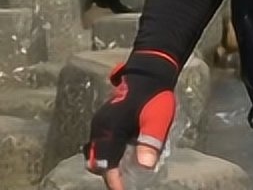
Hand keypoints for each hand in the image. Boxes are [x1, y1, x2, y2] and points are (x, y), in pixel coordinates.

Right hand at [83, 51, 180, 188]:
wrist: (148, 74)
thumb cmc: (154, 97)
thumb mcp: (157, 120)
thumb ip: (150, 142)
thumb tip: (145, 167)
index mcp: (110, 129)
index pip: (105, 164)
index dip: (113, 181)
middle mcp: (99, 128)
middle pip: (95, 161)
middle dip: (108, 174)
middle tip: (125, 182)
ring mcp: (99, 124)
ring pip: (96, 152)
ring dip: (108, 164)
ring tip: (126, 172)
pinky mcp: (103, 121)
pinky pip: (100, 144)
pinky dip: (108, 154)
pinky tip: (125, 156)